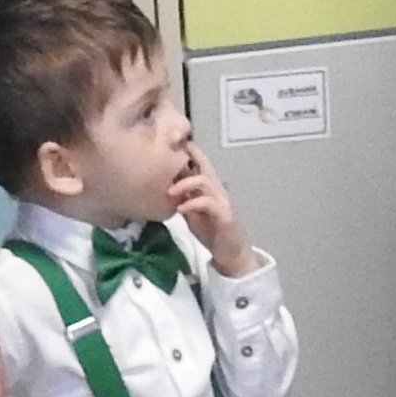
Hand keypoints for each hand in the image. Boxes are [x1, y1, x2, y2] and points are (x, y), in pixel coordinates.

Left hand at [170, 145, 253, 275]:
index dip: (187, 150)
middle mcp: (218, 188)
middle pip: (204, 163)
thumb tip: (164, 185)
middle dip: (187, 156)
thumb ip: (182, 197)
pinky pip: (207, 203)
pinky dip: (192, 203)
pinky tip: (180, 209)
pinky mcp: (225, 215)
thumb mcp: (191, 211)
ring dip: (185, 184)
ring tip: (170, 192)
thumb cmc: (211, 231)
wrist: (231, 253)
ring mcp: (223, 200)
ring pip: (205, 180)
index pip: (200, 161)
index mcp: (210, 186)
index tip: (168, 143)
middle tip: (166, 157)